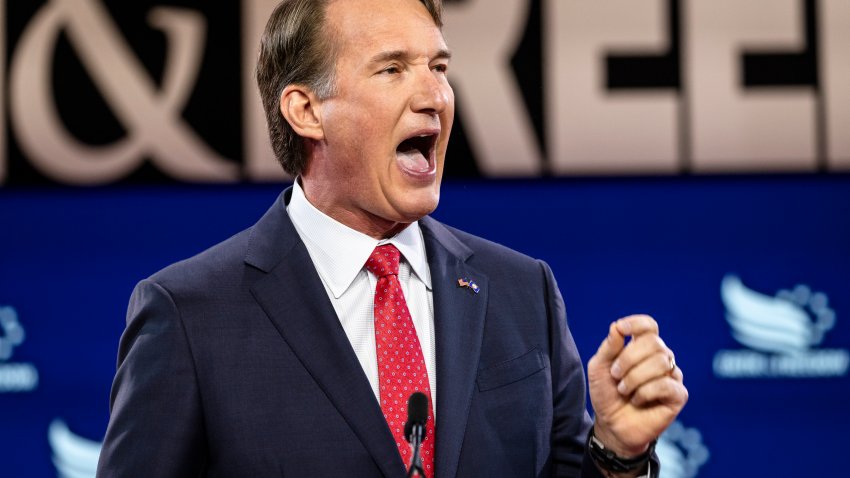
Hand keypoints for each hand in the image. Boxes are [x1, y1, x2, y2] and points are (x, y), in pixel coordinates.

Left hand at [587, 315, 687, 456]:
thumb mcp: (599, 368)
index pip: (649, 326)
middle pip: (654, 342)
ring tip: (624, 390)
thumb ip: (608, 347)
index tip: (621, 329)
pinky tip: (638, 400)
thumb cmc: (607, 393)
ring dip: (635, 377)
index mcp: (642, 347)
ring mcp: (672, 375)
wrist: (612, 425)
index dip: (637, 323)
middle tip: (615, 376)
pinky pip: (665, 384)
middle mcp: (660, 358)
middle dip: (629, 359)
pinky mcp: (678, 394)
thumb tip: (617, 327)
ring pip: (660, 362)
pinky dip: (645, 392)